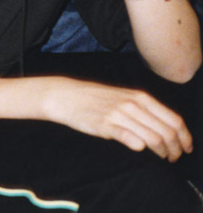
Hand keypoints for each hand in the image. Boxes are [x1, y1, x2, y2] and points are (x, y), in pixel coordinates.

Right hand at [47, 78, 192, 161]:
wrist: (66, 95)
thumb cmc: (95, 97)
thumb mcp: (124, 96)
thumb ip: (144, 109)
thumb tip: (166, 126)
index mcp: (141, 97)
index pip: (173, 119)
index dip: (185, 136)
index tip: (187, 147)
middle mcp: (133, 104)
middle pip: (167, 131)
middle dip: (176, 148)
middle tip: (174, 157)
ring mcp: (119, 114)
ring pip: (153, 138)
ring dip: (162, 152)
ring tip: (162, 158)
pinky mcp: (105, 125)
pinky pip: (130, 139)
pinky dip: (140, 146)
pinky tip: (140, 150)